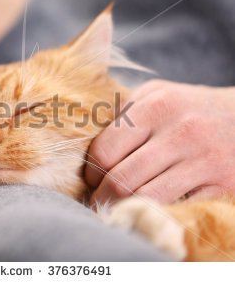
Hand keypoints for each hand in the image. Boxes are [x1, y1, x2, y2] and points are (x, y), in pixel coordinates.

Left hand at [85, 79, 234, 205]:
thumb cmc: (190, 107)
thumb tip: (86, 140)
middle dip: (101, 196)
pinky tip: (147, 208)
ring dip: (123, 208)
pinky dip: (155, 212)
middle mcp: (180, 131)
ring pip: (144, 197)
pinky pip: (176, 208)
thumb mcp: (157, 94)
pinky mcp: (222, 184)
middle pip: (121, 179)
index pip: (105, 150)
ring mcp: (203, 160)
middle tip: (98, 200)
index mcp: (156, 106)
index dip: (92, 171)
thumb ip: (123, 112)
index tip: (91, 180)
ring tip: (116, 208)